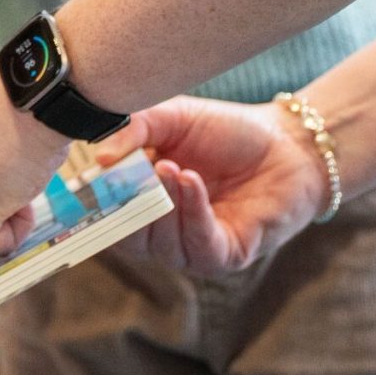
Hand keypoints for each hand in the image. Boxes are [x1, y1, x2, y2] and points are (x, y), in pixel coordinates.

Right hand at [104, 96, 329, 275]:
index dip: (91, 198)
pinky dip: (190, 210)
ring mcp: (190, 247)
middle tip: (127, 169)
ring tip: (169, 165)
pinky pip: (197, 243)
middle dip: (124, 201)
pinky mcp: (223, 256)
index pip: (103, 213)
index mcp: (140, 201)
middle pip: (124, 234)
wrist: (287, 144)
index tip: (87, 173)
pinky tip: (191, 179)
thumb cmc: (226, 132)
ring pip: (159, 241)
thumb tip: (99, 157)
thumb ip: (133, 130)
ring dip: (161, 201)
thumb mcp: (172, 118)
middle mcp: (161, 231)